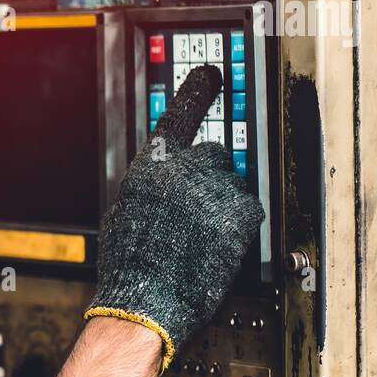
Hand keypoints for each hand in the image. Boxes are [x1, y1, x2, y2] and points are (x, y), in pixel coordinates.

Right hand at [84, 65, 263, 371]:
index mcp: (150, 167)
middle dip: (213, 177)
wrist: (146, 302)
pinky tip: (220, 247)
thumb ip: (152, 188)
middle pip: (216, 154)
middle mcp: (183, 170)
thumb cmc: (131, 268)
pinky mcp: (240, 215)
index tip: (211, 74)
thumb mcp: (125, 213)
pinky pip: (250, 210)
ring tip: (204, 239)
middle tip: (203, 209)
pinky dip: (240, 227)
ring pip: (235, 184)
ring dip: (226, 205)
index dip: (196, 93)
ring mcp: (214, 191)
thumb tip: (168, 184)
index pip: (178, 117)